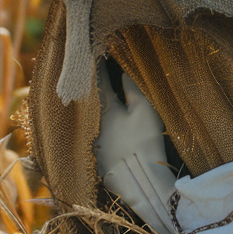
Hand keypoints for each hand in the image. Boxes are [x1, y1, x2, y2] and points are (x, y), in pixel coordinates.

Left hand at [95, 63, 179, 233]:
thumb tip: (123, 73)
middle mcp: (92, 123)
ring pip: (89, 117)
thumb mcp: (143, 110)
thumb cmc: (143, 140)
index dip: (99, 67)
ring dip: (91, 105)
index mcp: (104, 108)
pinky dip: (94, 124)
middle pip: (89, 99)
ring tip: (94, 93)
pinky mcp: (94, 157)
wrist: (138, 180)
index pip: (98, 82)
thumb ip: (132, 89)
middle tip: (92, 69)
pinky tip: (100, 123)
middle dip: (91, 85)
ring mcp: (91, 141)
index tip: (98, 53)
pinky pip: (91, 133)